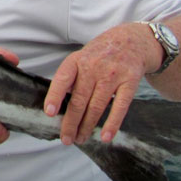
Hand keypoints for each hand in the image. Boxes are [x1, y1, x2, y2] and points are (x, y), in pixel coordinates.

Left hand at [43, 23, 159, 144]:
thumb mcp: (81, 57)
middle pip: (79, 99)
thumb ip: (70, 77)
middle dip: (71, 122)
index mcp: (77, 60)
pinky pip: (120, 106)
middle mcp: (93, 66)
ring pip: (96, 106)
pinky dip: (112, 123)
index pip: (63, 79)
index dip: (55, 96)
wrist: (131, 41)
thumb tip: (57, 103)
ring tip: (80, 139)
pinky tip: (105, 137)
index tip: (49, 113)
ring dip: (87, 126)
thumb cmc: (100, 54)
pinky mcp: (130, 82)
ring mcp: (112, 74)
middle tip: (66, 139)